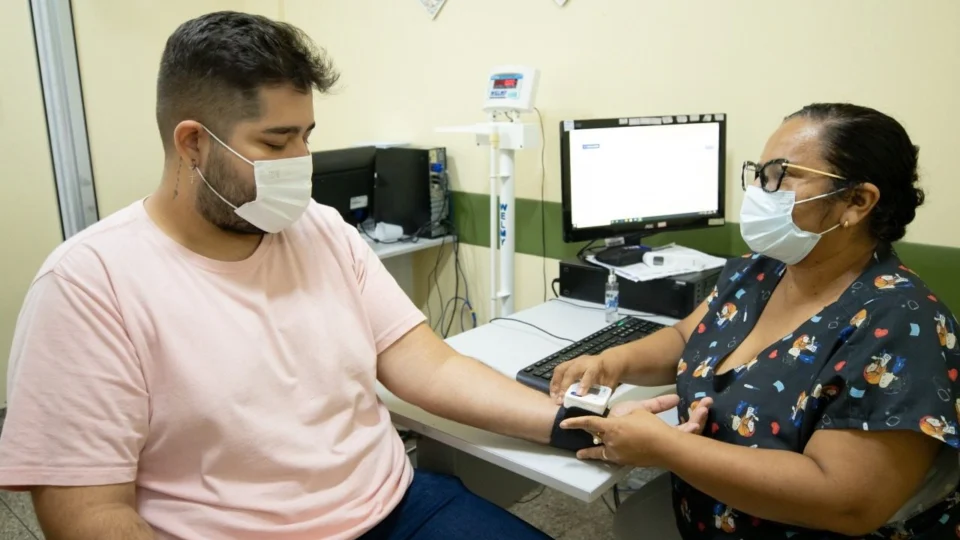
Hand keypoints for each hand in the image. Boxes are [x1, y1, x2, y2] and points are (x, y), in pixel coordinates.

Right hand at [550, 352, 624, 403]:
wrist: (610, 362)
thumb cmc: (609, 376)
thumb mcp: (609, 386)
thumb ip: (601, 395)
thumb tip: (591, 408)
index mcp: (597, 366)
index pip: (589, 373)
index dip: (584, 383)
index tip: (579, 395)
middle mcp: (584, 362)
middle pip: (571, 371)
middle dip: (564, 385)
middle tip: (560, 400)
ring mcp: (575, 361)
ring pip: (561, 369)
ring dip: (555, 384)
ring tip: (554, 397)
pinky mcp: (569, 363)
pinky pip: (558, 371)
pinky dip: (554, 382)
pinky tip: (553, 393)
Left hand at [560, 394, 712, 465]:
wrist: (665, 447)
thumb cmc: (652, 427)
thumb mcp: (637, 411)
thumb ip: (623, 414)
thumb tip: (616, 418)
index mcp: (612, 426)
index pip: (589, 422)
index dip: (575, 422)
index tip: (563, 424)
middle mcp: (610, 441)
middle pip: (595, 436)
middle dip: (589, 434)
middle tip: (580, 432)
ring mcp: (616, 454)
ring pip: (599, 449)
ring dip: (591, 450)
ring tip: (581, 452)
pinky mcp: (623, 462)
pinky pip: (609, 457)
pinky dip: (604, 457)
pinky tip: (603, 456)